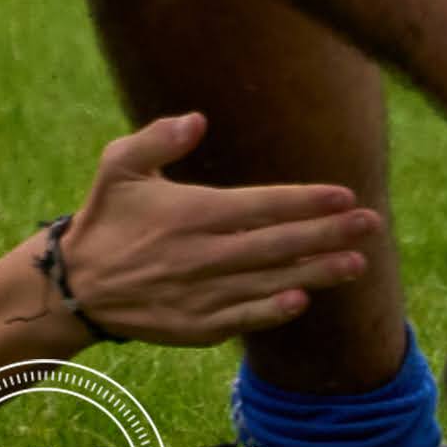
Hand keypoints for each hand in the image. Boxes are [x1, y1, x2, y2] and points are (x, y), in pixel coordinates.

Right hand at [43, 113, 381, 346]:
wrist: (74, 288)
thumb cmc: (105, 218)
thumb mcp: (118, 167)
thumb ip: (158, 139)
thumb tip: (198, 118)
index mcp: (191, 214)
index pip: (261, 205)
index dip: (305, 201)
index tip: (344, 195)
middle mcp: (201, 256)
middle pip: (278, 245)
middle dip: (329, 234)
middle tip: (372, 224)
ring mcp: (200, 295)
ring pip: (270, 283)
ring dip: (317, 273)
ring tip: (358, 264)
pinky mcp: (195, 327)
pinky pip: (244, 318)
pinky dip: (274, 310)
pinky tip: (304, 300)